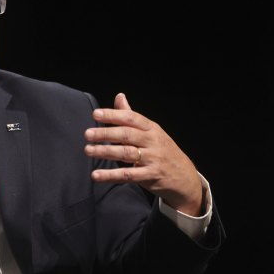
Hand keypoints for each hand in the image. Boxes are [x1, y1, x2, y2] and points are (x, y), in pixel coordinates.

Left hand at [84, 93, 203, 215]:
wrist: (185, 177)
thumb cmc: (162, 151)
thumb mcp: (151, 132)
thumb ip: (131, 116)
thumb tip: (119, 96)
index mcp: (151, 128)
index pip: (131, 118)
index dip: (113, 115)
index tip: (96, 114)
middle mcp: (153, 142)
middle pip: (127, 135)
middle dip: (106, 133)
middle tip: (87, 134)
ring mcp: (153, 159)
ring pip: (126, 153)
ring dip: (105, 152)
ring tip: (88, 150)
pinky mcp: (151, 176)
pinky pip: (128, 175)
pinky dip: (111, 175)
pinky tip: (96, 175)